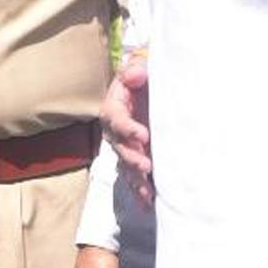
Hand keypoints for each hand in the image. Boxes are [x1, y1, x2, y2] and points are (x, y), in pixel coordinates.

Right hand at [102, 51, 152, 206]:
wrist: (152, 83)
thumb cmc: (147, 72)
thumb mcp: (142, 63)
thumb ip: (138, 66)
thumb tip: (135, 74)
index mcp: (114, 106)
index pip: (115, 118)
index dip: (127, 128)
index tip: (144, 135)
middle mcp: (116, 129)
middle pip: (118, 146)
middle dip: (131, 158)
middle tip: (146, 167)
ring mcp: (126, 145)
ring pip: (126, 165)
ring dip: (135, 180)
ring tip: (148, 193)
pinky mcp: (137, 156)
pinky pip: (134, 176)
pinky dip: (140, 191)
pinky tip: (147, 204)